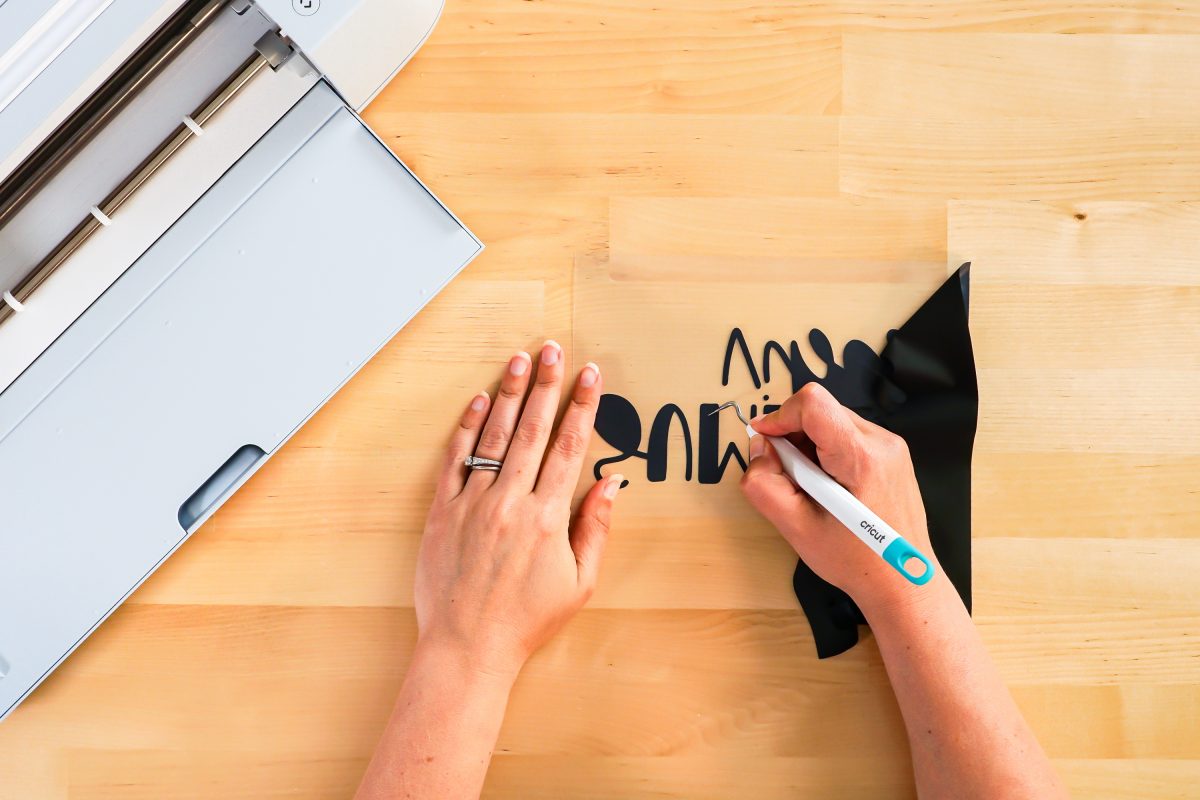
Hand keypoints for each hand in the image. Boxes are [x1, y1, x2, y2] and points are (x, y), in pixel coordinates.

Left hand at [414, 341, 622, 680]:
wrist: (467, 647)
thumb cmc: (527, 621)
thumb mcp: (579, 582)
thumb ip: (595, 527)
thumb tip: (612, 482)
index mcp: (547, 517)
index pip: (570, 447)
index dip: (582, 406)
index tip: (590, 375)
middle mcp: (510, 501)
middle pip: (533, 430)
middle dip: (547, 385)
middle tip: (554, 349)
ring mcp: (472, 504)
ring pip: (494, 436)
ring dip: (510, 394)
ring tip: (520, 360)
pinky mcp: (442, 512)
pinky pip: (455, 460)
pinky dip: (466, 428)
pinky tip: (479, 401)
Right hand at [740, 383, 937, 610]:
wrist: (902, 581)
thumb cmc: (857, 561)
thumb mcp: (797, 529)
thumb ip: (764, 485)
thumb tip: (760, 449)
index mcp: (861, 458)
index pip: (813, 404)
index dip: (780, 416)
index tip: (766, 441)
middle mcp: (881, 443)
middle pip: (820, 411)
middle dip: (793, 436)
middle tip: (790, 477)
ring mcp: (891, 447)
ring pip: (832, 421)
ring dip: (809, 446)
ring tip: (811, 487)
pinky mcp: (891, 455)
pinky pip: (847, 435)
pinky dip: (826, 452)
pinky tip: (828, 487)